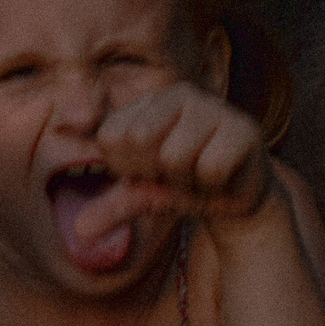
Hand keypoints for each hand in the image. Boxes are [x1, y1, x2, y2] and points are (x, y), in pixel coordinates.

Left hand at [68, 84, 270, 249]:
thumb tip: (80, 230)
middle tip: (177, 174)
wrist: (235, 201)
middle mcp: (179, 95)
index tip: (151, 170)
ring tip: (198, 176)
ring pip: (175, 156)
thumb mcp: (141, 195)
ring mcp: (214, 108)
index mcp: (148, 102)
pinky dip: (212, 186)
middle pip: (139, 139)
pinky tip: (221, 179)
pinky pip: (211, 168)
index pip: (111, 136)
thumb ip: (110, 207)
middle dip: (156, 173)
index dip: (128, 167)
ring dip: (186, 181)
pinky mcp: (244, 130)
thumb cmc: (183, 186)